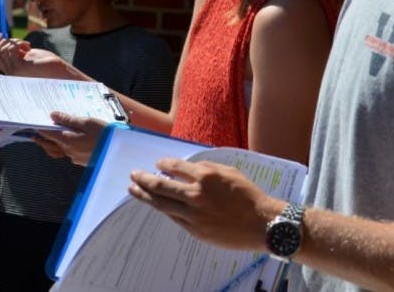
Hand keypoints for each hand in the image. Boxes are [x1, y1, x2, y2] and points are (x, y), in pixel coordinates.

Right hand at [0, 35, 81, 79]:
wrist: (59, 71)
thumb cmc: (47, 62)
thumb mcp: (29, 55)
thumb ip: (18, 51)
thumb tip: (8, 39)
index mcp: (11, 70)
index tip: (2, 34)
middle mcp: (9, 72)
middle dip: (3, 42)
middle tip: (16, 38)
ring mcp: (13, 71)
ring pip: (3, 50)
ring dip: (15, 42)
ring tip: (27, 44)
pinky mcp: (20, 67)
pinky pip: (11, 50)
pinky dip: (19, 43)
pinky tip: (29, 46)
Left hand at [35, 112, 108, 164]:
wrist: (120, 153)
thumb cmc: (105, 135)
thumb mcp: (88, 122)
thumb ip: (69, 119)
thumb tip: (53, 115)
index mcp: (68, 141)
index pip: (48, 133)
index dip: (39, 127)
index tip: (32, 123)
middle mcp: (69, 151)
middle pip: (51, 144)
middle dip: (42, 138)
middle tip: (33, 134)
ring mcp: (76, 158)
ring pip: (59, 151)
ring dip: (51, 145)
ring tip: (46, 139)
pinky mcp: (83, 161)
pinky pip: (69, 153)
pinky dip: (64, 148)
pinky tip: (67, 143)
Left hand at [129, 158, 283, 251]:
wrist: (261, 223)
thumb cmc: (248, 195)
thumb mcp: (229, 172)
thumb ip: (207, 168)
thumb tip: (189, 167)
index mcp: (205, 176)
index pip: (175, 167)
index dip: (163, 164)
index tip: (158, 164)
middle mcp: (195, 194)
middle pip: (160, 186)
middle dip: (143, 179)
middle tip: (134, 175)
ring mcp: (193, 214)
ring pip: (161, 204)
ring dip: (144, 195)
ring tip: (133, 189)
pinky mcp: (195, 229)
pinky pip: (173, 217)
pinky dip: (162, 209)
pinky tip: (155, 204)